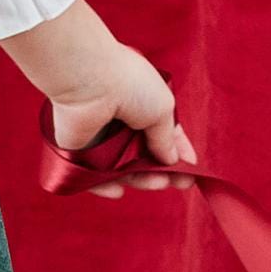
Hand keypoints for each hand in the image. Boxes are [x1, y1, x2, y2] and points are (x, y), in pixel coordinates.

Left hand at [0, 0, 196, 194]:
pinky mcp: (77, 150)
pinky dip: (103, 186)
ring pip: (120, 169)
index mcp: (142, 104)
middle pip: (143, 156)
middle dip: (163, 171)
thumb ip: (167, 138)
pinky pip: (90, 175)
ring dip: (140, 180)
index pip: (164, 134)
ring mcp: (99, 137)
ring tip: (158, 184)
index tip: (193, 169)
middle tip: (180, 183)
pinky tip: (118, 191)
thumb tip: (170, 160)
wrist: (89, 80)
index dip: (178, 152)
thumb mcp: (163, 108)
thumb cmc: (130, 85)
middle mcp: (121, 121)